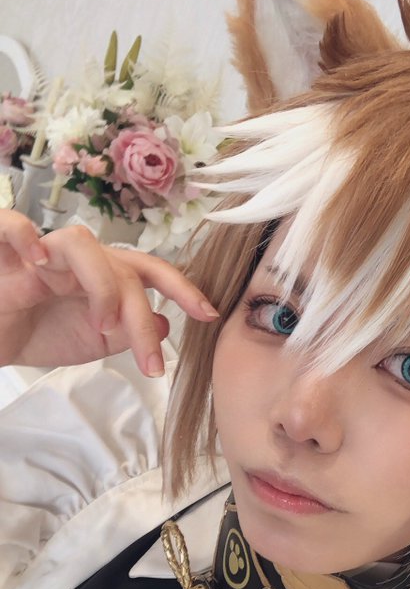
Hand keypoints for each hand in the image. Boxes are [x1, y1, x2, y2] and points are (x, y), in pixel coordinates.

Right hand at [0, 209, 220, 375]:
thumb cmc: (33, 332)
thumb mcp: (90, 342)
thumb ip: (126, 334)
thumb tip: (168, 325)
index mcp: (101, 276)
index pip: (149, 271)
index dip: (182, 288)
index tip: (210, 315)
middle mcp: (76, 259)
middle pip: (124, 268)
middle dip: (143, 317)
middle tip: (151, 362)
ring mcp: (41, 251)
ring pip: (83, 244)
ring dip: (102, 286)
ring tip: (100, 326)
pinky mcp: (2, 251)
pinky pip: (11, 225)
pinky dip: (24, 235)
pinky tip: (37, 263)